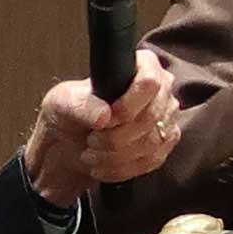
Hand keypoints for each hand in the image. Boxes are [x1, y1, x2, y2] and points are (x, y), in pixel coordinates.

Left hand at [24, 53, 179, 205]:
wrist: (70, 140)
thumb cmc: (70, 111)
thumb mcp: (65, 102)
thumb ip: (82, 106)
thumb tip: (104, 116)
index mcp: (142, 65)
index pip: (149, 83)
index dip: (127, 106)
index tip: (104, 120)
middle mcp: (162, 91)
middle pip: (150, 117)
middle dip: (116, 136)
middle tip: (91, 140)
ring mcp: (167, 119)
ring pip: (151, 142)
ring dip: (116, 155)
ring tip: (91, 153)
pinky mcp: (164, 145)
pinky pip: (151, 160)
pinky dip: (122, 167)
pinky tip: (102, 165)